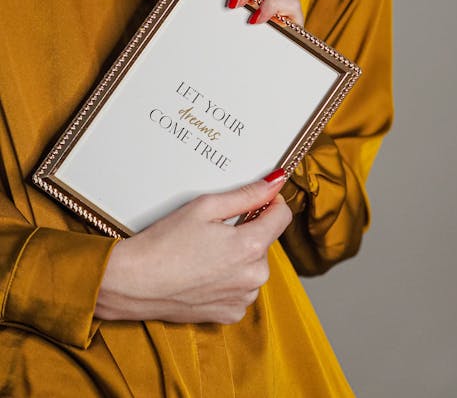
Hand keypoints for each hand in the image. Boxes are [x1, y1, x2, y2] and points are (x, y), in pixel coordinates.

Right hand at [95, 173, 291, 324]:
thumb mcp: (205, 206)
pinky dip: (228, 279)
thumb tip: (277, 181)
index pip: (282, 216)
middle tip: (214, 228)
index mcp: (251, 247)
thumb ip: (247, 194)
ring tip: (204, 251)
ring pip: (253, 266)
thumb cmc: (165, 241)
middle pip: (265, 241)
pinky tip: (203, 272)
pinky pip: (241, 289)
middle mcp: (254, 277)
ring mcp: (242, 299)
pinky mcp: (229, 315)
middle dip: (248, 230)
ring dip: (239, 256)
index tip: (255, 197)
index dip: (270, 202)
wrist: (133, 283)